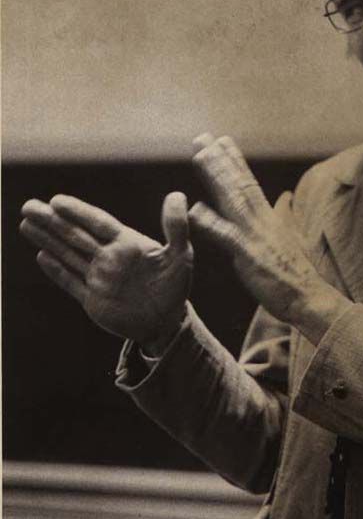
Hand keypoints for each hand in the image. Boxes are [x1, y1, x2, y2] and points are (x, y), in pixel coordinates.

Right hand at [20, 192, 192, 347]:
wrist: (168, 324)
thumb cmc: (176, 287)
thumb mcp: (181, 254)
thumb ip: (176, 227)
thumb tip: (177, 195)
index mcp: (127, 243)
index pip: (98, 223)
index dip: (78, 212)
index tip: (56, 201)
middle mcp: (109, 257)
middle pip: (75, 234)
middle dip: (52, 221)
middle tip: (28, 206)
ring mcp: (99, 277)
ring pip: (68, 254)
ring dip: (48, 239)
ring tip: (26, 223)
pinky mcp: (93, 299)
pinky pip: (71, 281)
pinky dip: (56, 270)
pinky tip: (42, 255)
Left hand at [189, 134, 347, 342]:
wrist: (309, 297)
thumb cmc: (296, 273)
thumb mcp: (289, 238)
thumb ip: (283, 215)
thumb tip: (285, 198)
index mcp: (269, 217)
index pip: (250, 182)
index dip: (234, 160)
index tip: (221, 140)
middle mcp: (262, 220)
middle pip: (238, 183)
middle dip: (219, 159)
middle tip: (201, 137)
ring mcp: (255, 235)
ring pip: (232, 199)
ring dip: (215, 177)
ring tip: (198, 156)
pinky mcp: (248, 255)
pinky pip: (226, 236)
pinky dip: (210, 222)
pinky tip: (194, 209)